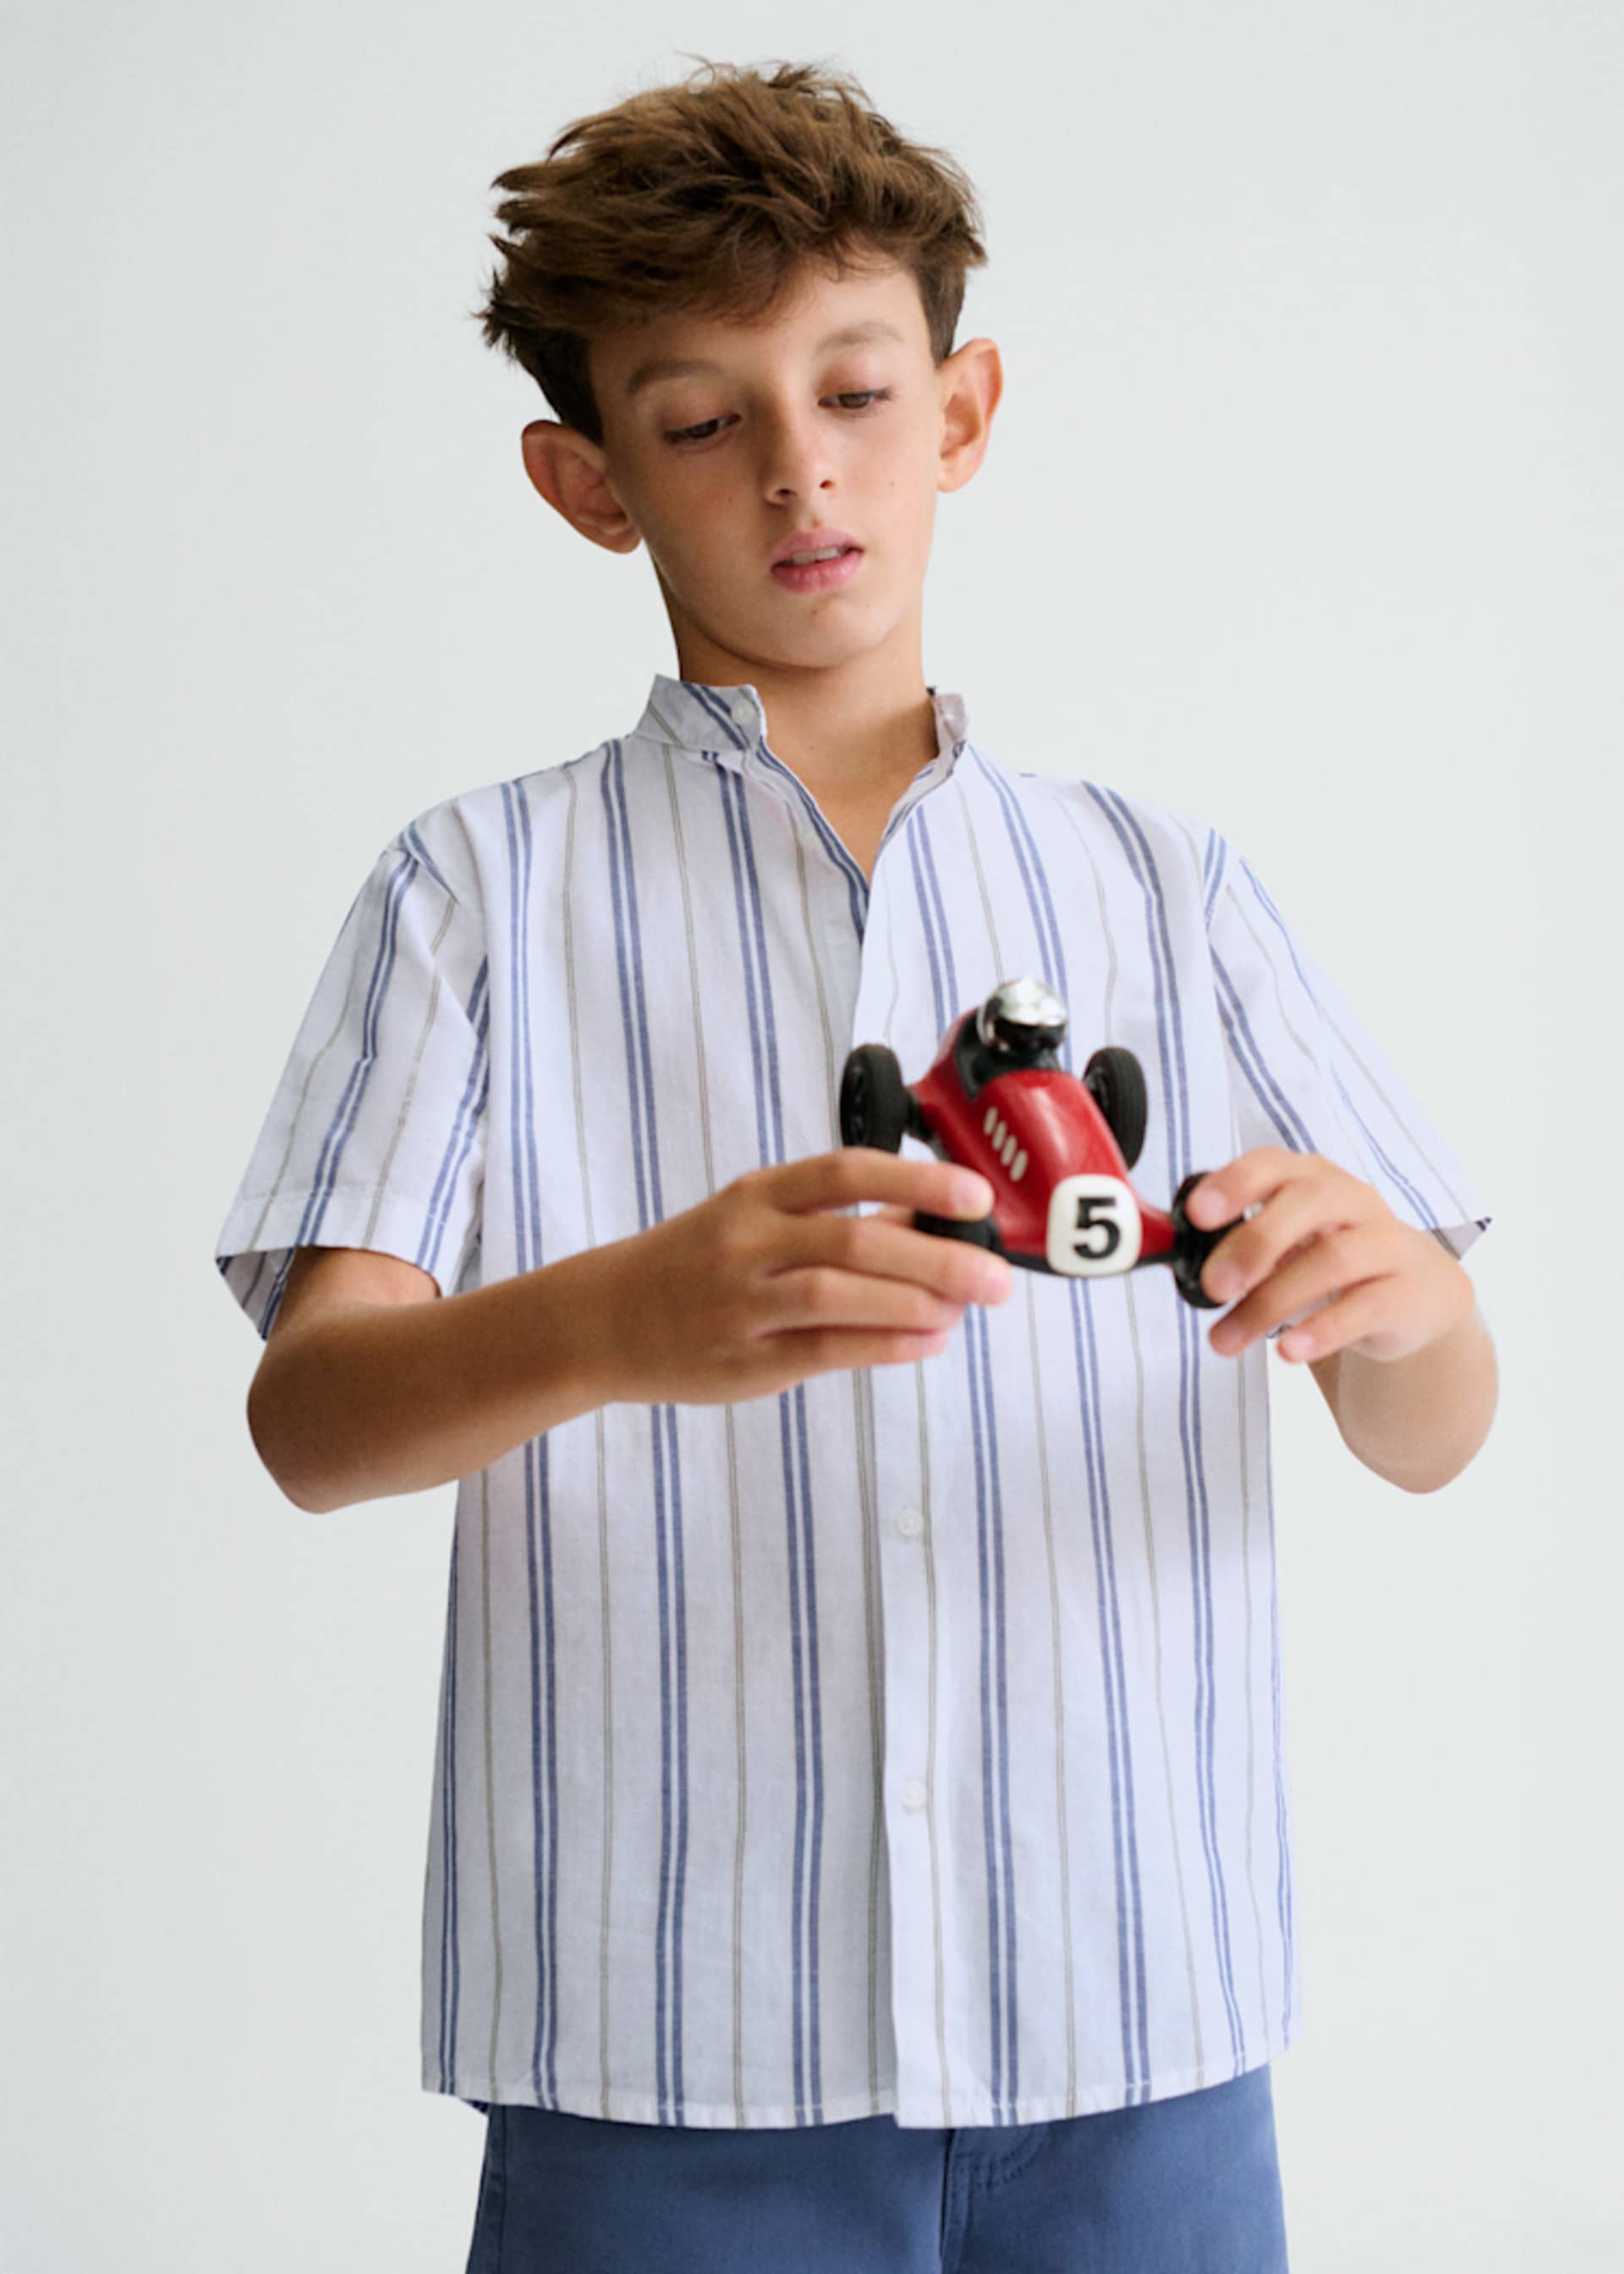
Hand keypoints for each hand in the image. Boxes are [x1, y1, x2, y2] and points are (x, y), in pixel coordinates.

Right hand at [597, 1148, 1013, 1407]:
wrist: (603, 1320)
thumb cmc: (695, 1263)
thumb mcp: (754, 1218)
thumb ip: (834, 1217)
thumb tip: (930, 1213)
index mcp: (756, 1195)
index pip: (845, 1171)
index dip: (917, 1177)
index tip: (974, 1195)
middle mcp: (747, 1242)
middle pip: (854, 1237)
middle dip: (937, 1255)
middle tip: (995, 1274)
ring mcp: (741, 1303)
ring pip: (839, 1294)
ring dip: (915, 1301)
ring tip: (964, 1308)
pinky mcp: (743, 1361)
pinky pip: (824, 1350)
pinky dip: (885, 1344)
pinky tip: (927, 1341)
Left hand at [1184, 1147, 1471, 1364]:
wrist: (1416, 1300)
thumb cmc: (1332, 1265)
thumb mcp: (1288, 1245)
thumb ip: (1240, 1247)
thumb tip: (1181, 1264)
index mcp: (1313, 1180)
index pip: (1274, 1165)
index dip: (1235, 1183)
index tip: (1197, 1215)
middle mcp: (1353, 1202)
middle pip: (1309, 1202)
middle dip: (1254, 1242)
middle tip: (1212, 1286)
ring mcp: (1387, 1244)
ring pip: (1333, 1259)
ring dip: (1271, 1302)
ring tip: (1227, 1340)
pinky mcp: (1408, 1293)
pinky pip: (1366, 1307)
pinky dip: (1322, 1329)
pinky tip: (1288, 1351)